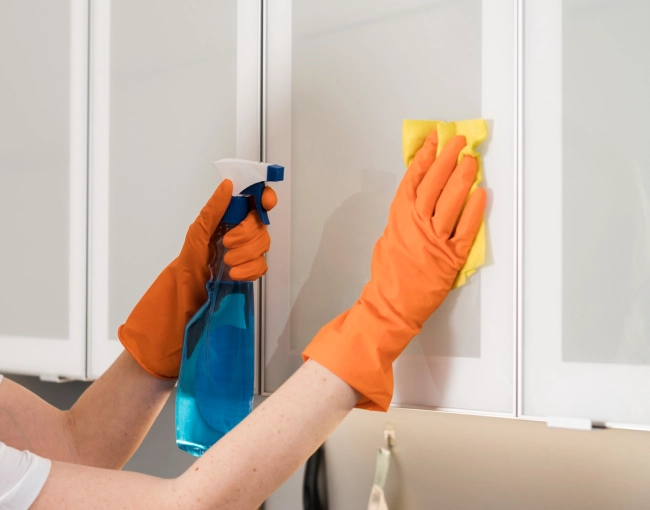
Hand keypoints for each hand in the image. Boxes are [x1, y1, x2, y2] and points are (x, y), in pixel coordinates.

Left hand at [119, 180, 276, 378]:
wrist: (187, 298)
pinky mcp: (250, 271)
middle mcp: (240, 233)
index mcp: (227, 219)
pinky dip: (249, 271)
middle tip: (227, 245)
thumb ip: (214, 209)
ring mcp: (247, 253)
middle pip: (261, 225)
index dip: (265, 198)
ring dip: (246, 255)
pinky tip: (235, 275)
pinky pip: (262, 266)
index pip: (255, 201)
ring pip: (264, 246)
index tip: (265, 202)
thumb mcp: (196, 234)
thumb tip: (228, 186)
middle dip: (246, 236)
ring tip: (227, 263)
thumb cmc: (188, 265)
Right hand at [303, 132, 485, 409]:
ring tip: (471, 160)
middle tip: (457, 141)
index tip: (434, 140)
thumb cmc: (387, 274)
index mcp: (399, 217)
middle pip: (434, 183)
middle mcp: (416, 224)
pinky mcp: (450, 257)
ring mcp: (434, 240)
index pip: (413, 179)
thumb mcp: (389, 237)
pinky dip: (475, 210)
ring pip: (451, 201)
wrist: (390, 305)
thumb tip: (418, 200)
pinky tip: (481, 194)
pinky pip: (466, 229)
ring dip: (463, 177)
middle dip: (447, 158)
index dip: (425, 157)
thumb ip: (404, 217)